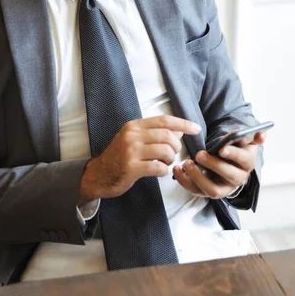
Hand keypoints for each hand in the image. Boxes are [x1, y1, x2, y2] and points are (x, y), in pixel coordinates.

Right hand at [78, 115, 200, 204]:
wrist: (99, 175)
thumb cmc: (119, 157)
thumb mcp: (135, 140)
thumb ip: (155, 134)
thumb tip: (179, 130)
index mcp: (134, 126)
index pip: (164, 120)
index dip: (182, 124)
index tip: (196, 128)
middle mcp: (132, 135)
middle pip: (167, 135)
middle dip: (176, 146)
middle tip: (172, 154)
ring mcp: (131, 151)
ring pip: (165, 151)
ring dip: (170, 159)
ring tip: (165, 163)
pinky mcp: (131, 168)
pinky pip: (158, 168)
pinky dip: (164, 171)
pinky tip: (159, 171)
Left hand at [172, 131, 265, 198]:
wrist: (227, 160)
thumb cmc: (235, 148)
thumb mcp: (244, 140)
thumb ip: (252, 136)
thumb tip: (261, 135)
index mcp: (246, 163)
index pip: (243, 160)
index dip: (233, 155)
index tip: (221, 149)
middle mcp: (237, 178)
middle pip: (228, 176)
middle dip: (213, 165)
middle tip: (199, 154)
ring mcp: (223, 187)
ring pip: (212, 190)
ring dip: (198, 177)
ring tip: (187, 163)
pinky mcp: (207, 192)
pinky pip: (196, 191)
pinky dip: (185, 182)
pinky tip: (177, 169)